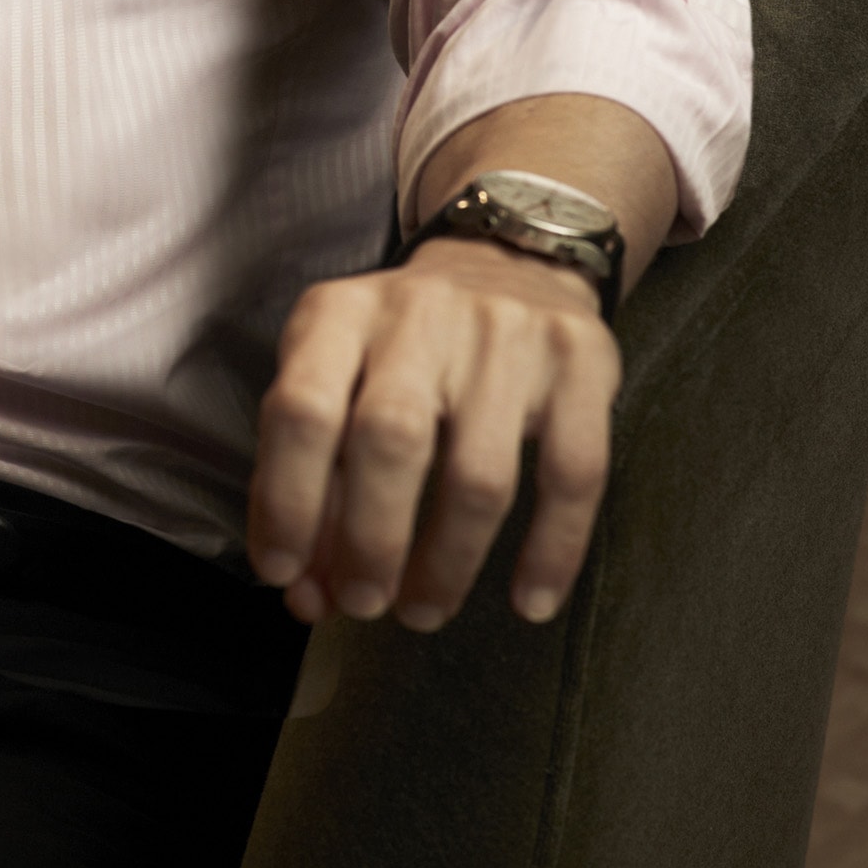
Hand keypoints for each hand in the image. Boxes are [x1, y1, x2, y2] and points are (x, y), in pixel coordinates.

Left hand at [247, 235, 619, 631]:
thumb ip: (312, 474)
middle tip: (363, 604)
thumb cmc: (400, 343)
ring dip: (448, 563)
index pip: (301, 410)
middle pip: (390, 442)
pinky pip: (575, 476)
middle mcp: (419, 317)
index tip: (286, 573)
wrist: (508, 257)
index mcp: (340, 315)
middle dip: (371, 542)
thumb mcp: (336, 373)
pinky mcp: (581, 364)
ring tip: (423, 610)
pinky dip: (551, 551)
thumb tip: (305, 590)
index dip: (288, 501)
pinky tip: (527, 601)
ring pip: (479, 475)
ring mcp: (506, 338)